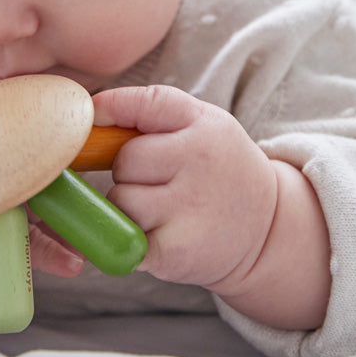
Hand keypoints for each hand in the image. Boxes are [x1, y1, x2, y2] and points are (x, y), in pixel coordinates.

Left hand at [93, 85, 278, 296]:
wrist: (268, 230)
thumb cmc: (219, 169)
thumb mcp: (202, 124)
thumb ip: (149, 109)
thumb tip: (86, 114)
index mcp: (204, 125)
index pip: (141, 104)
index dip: (109, 110)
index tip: (95, 120)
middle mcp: (198, 163)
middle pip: (124, 161)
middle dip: (129, 171)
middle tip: (159, 181)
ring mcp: (187, 210)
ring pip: (120, 201)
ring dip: (128, 207)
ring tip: (163, 209)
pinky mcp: (173, 252)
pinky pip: (122, 237)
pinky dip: (131, 238)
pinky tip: (161, 234)